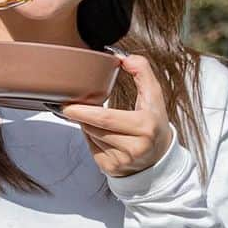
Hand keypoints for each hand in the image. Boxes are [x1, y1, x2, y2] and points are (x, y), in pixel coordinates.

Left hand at [60, 54, 172, 177]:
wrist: (159, 158)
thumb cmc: (153, 124)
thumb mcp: (154, 97)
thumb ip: (142, 72)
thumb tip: (123, 58)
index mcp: (145, 126)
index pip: (105, 119)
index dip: (83, 112)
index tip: (68, 105)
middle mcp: (135, 147)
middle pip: (94, 127)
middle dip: (82, 116)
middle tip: (69, 107)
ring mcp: (122, 160)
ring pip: (91, 137)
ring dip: (88, 126)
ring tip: (100, 121)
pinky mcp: (111, 169)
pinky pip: (91, 149)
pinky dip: (92, 139)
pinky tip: (104, 136)